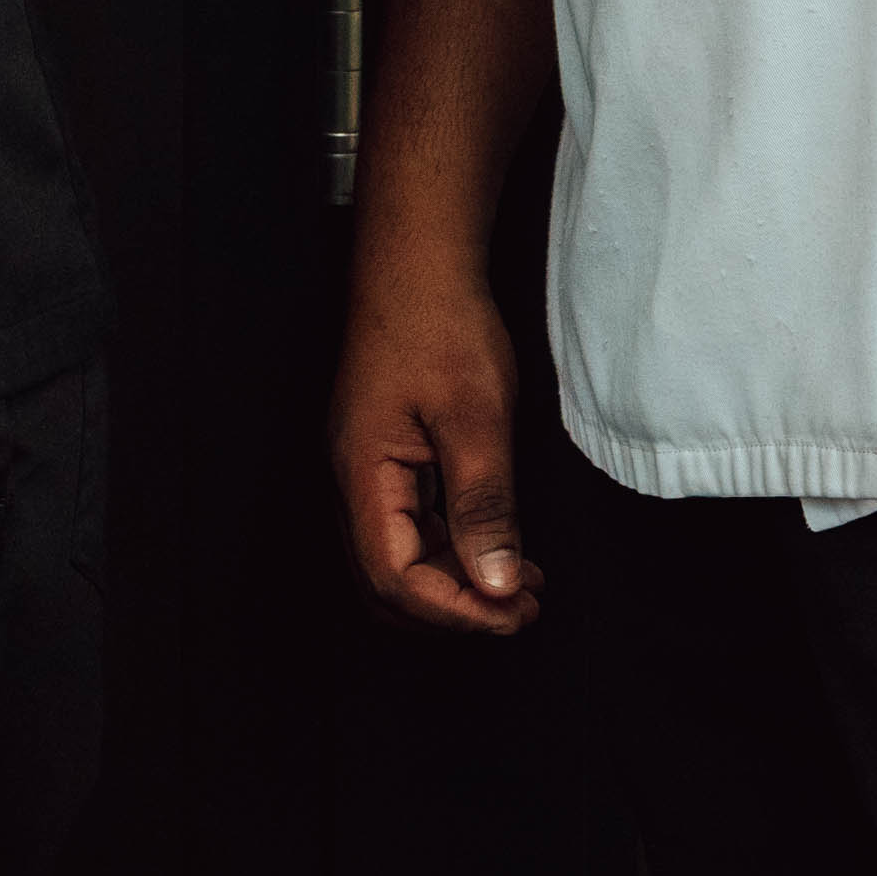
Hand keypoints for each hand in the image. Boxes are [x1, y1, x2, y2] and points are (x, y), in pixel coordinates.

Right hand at [335, 251, 541, 633]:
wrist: (419, 263)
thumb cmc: (441, 326)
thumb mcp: (476, 418)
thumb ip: (483, 506)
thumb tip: (495, 584)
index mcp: (362, 474)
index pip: (394, 578)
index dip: (456, 610)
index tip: (515, 612)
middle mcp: (353, 481)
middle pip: (385, 584)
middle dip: (453, 610)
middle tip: (520, 609)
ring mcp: (368, 470)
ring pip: (399, 560)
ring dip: (458, 584)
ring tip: (523, 584)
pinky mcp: (388, 458)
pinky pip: (411, 528)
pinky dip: (455, 551)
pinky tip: (501, 546)